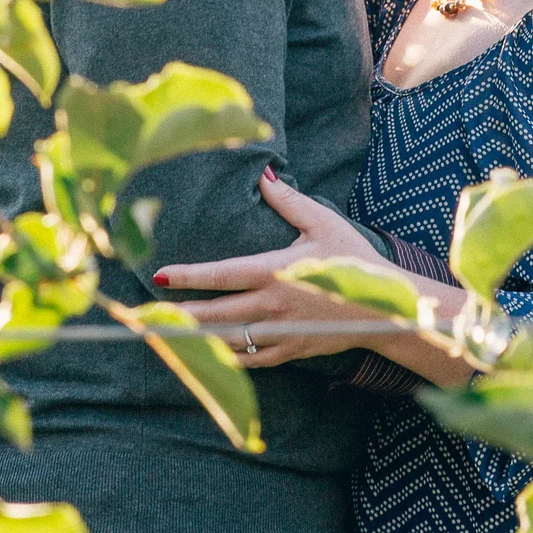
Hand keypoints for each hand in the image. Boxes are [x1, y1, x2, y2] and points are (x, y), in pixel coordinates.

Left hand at [151, 169, 391, 366]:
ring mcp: (281, 331)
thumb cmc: (353, 259)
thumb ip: (288, 201)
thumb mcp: (323, 223)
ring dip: (196, 337)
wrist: (385, 307)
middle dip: (179, 313)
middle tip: (147, 314)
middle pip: (215, 314)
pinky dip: (227, 356)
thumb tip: (263, 173)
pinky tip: (209, 353)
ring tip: (168, 333)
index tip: (162, 273)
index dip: (189, 275)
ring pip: (228, 340)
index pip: (222, 275)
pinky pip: (251, 358)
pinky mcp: (291, 349)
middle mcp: (272, 304)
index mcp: (275, 271)